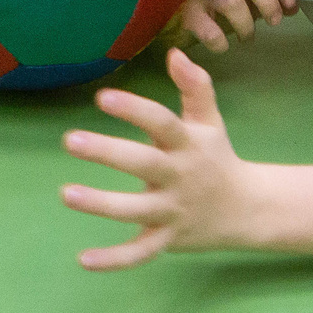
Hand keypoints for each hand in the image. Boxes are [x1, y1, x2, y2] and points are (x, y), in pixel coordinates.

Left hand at [61, 49, 260, 270]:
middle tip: (70, 139)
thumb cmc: (216, 157)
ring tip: (66, 192)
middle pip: (144, 163)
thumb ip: (195, 87)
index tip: (102, 97)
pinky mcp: (167, 239)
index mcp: (188, 144)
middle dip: (108, 152)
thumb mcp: (209, 121)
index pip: (161, 122)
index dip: (134, 109)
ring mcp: (173, 211)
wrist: (247, 210)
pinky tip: (83, 259)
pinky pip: (140, 253)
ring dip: (101, 203)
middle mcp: (180, 177)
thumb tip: (174, 53)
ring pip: (136, 210)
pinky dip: (114, 260)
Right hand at [175, 0, 296, 52]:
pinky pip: (205, 27)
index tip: (291, 6)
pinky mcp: (186, 13)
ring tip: (248, 39)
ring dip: (246, 24)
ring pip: (230, 1)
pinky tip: (224, 46)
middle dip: (267, 0)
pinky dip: (219, 40)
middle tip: (274, 23)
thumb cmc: (218, 6)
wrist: (175, 16)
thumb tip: (291, 7)